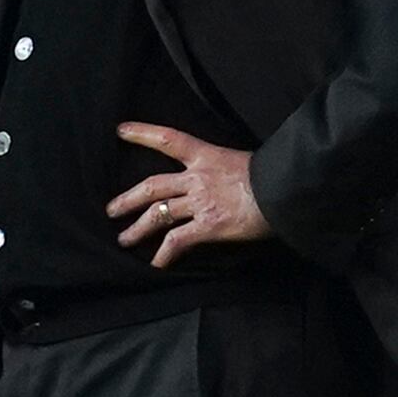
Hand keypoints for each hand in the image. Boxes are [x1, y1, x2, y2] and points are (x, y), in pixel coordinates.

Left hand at [106, 123, 270, 267]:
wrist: (286, 189)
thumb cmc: (272, 174)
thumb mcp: (242, 161)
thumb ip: (222, 169)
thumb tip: (220, 180)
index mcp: (206, 155)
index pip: (168, 139)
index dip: (143, 134)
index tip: (120, 131)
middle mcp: (197, 177)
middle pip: (153, 186)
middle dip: (128, 199)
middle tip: (111, 210)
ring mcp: (200, 202)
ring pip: (158, 214)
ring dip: (138, 229)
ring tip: (125, 239)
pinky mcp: (208, 226)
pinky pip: (178, 241)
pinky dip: (163, 255)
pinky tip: (156, 265)